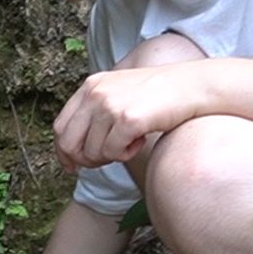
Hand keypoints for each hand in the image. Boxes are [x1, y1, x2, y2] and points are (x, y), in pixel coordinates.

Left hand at [52, 64, 203, 172]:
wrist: (192, 87)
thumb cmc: (158, 97)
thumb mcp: (119, 94)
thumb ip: (96, 113)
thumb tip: (75, 152)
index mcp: (90, 86)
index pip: (60, 127)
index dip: (64, 152)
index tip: (73, 167)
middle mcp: (95, 93)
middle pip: (69, 143)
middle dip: (84, 161)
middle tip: (105, 161)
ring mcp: (110, 105)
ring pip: (92, 153)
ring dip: (111, 157)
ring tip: (131, 143)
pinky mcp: (127, 119)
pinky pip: (112, 153)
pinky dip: (125, 156)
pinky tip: (140, 141)